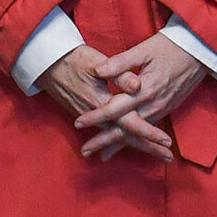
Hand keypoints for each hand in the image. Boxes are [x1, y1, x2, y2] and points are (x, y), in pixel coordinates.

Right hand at [38, 45, 172, 162]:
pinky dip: (118, 143)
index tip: (166, 141)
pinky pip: (107, 133)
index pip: (131, 123)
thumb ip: (119, 74)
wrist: (48, 64)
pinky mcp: (87, 117)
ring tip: (155, 154)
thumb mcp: (97, 62)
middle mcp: (98, 116)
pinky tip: (124, 148)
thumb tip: (137, 85)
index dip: (149, 132)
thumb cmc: (75, 59)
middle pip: (127, 137)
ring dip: (137, 146)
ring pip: (118, 137)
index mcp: (104, 102)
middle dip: (148, 147)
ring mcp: (92, 119)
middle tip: (168, 157)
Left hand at [80, 34, 208, 141]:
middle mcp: (153, 104)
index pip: (114, 107)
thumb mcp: (143, 50)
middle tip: (85, 152)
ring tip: (101, 156)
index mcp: (144, 89)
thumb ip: (120, 62)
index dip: (96, 116)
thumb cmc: (168, 47)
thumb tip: (98, 70)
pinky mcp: (166, 109)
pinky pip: (147, 130)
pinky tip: (126, 145)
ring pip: (136, 133)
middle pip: (124, 128)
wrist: (198, 52)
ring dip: (119, 145)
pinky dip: (135, 140)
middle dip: (104, 141)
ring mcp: (161, 109)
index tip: (78, 123)